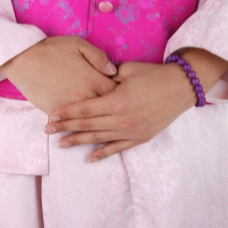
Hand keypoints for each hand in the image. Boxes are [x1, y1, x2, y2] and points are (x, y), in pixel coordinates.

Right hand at [0, 35, 119, 115]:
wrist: (24, 59)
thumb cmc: (53, 49)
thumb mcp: (79, 45)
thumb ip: (99, 57)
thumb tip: (114, 71)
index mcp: (92, 79)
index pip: (116, 92)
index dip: (121, 92)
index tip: (124, 92)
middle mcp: (84, 97)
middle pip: (106, 109)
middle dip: (113, 108)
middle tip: (118, 108)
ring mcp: (70, 107)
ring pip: (90, 120)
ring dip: (98, 120)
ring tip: (105, 121)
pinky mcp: (56, 113)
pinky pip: (72, 123)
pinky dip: (79, 124)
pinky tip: (85, 126)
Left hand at [43, 59, 197, 161]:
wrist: (180, 87)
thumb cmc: (153, 74)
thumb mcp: (127, 70)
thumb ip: (108, 76)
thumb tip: (96, 79)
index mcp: (117, 100)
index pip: (85, 109)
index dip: (67, 112)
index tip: (51, 115)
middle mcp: (121, 119)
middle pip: (87, 125)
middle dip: (65, 127)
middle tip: (47, 131)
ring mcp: (130, 131)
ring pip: (98, 139)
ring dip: (79, 141)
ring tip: (62, 144)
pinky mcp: (139, 138)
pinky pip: (117, 148)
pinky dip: (102, 153)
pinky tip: (90, 157)